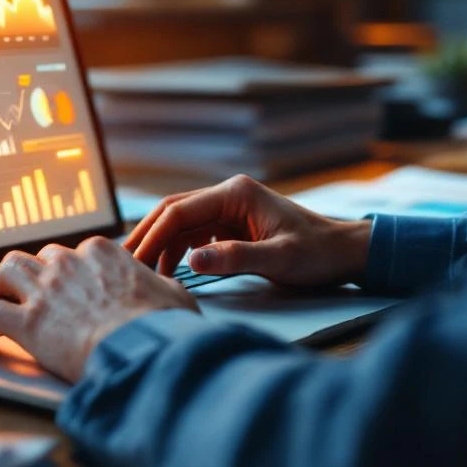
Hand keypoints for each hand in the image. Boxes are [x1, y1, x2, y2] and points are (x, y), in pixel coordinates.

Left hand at [0, 236, 197, 381]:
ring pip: (6, 271)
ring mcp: (44, 290)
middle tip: (32, 291)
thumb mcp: (174, 295)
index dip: (72, 269)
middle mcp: (68, 263)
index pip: (78, 252)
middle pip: (41, 258)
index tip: (70, 284)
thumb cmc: (164, 326)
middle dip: (36, 273)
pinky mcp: (26, 322)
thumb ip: (160, 285)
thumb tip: (165, 290)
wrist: (143, 350)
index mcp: (102, 253)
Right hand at [124, 175, 370, 286]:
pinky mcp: (231, 224)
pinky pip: (194, 233)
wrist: (343, 253)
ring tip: (141, 271)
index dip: (152, 235)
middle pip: (172, 211)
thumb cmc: (317, 254)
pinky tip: (170, 270)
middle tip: (122, 261)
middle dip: (147, 236)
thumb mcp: (278, 259)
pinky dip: (178, 250)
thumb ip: (235, 258)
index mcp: (235, 194)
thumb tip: (191, 261)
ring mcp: (228, 208)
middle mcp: (227, 195)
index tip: (132, 259)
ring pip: (180, 222)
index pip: (178, 210)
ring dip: (160, 245)